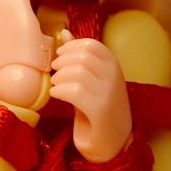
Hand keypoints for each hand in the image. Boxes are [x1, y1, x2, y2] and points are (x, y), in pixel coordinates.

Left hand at [49, 32, 131, 162]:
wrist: (115, 138)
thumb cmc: (100, 105)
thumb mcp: (91, 77)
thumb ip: (79, 56)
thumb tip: (64, 32)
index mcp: (113, 64)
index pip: (90, 44)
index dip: (70, 47)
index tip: (60, 55)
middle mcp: (114, 75)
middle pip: (81, 57)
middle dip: (62, 63)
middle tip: (55, 73)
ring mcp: (108, 92)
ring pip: (77, 73)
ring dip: (59, 78)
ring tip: (56, 85)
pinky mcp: (100, 109)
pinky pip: (74, 92)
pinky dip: (59, 91)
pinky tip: (57, 95)